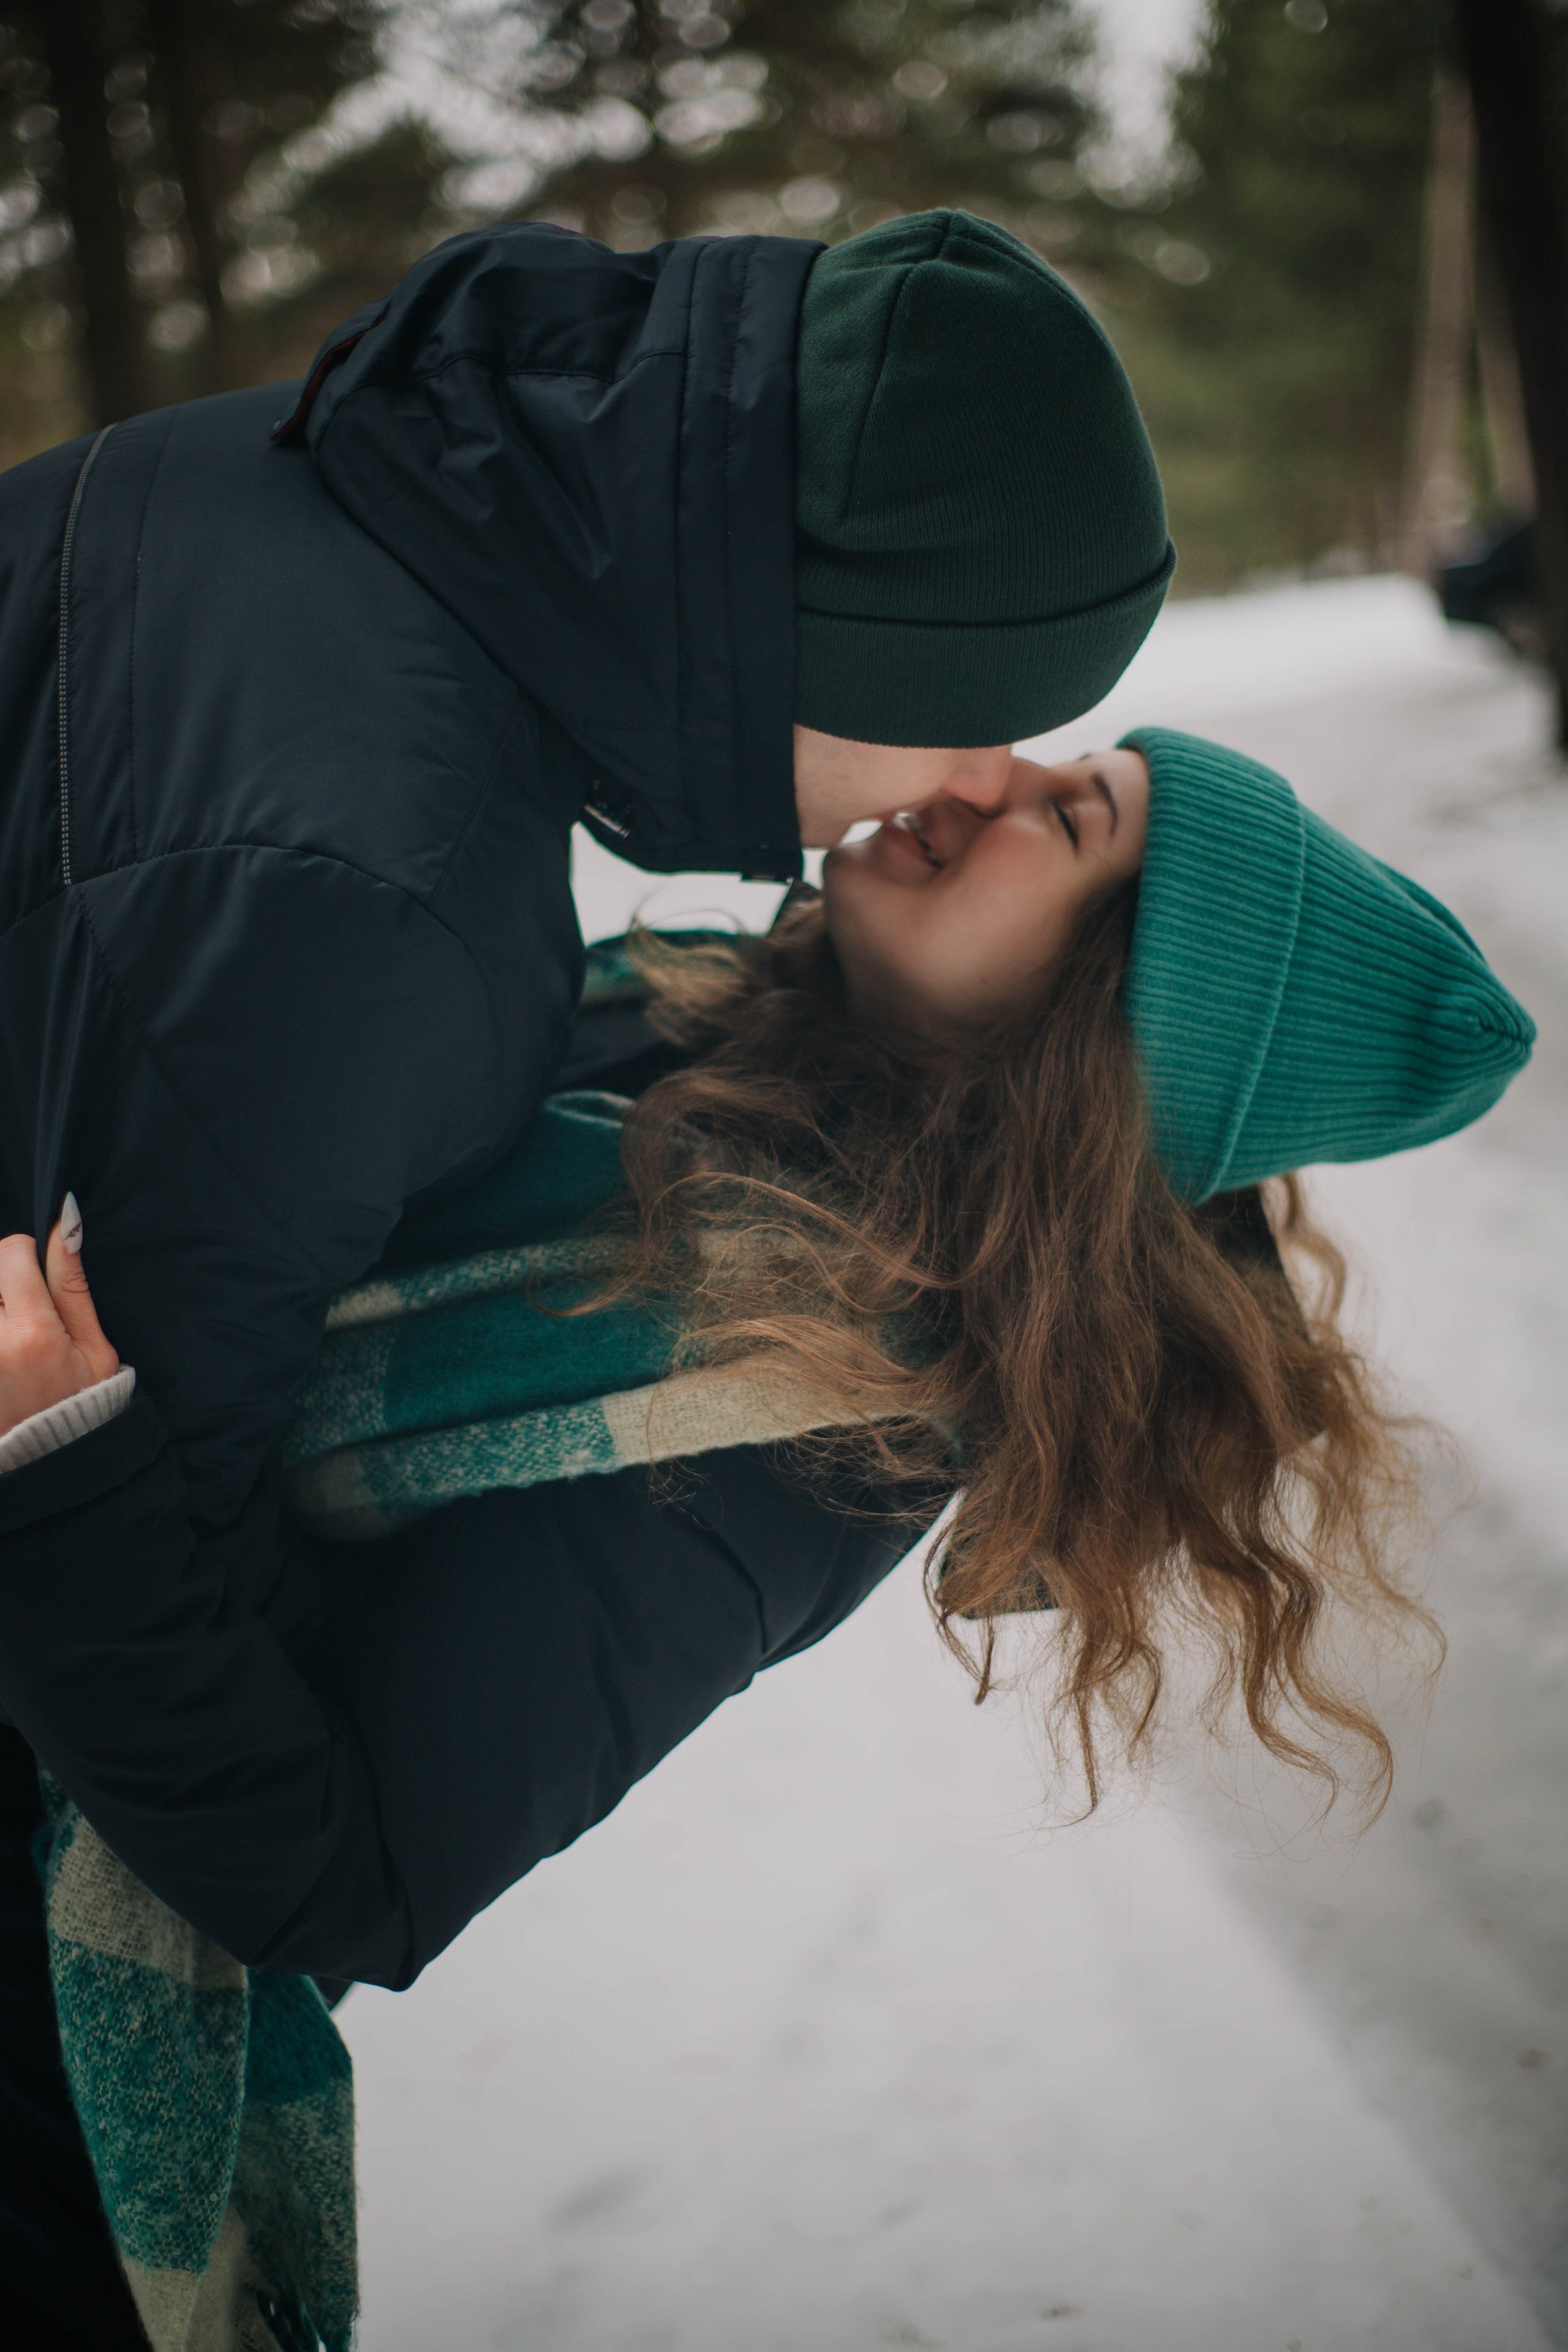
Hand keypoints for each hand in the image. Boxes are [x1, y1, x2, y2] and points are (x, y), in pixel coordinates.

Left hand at [0, 1199, 119, 1438]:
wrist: (48, 1462)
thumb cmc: (79, 1402)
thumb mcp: (94, 1347)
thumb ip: (73, 1286)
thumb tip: (64, 1223)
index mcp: (34, 1332)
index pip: (11, 1252)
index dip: (24, 1256)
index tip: (35, 1280)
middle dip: (4, 1283)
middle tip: (19, 1314)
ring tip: (11, 1338)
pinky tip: (6, 1358)